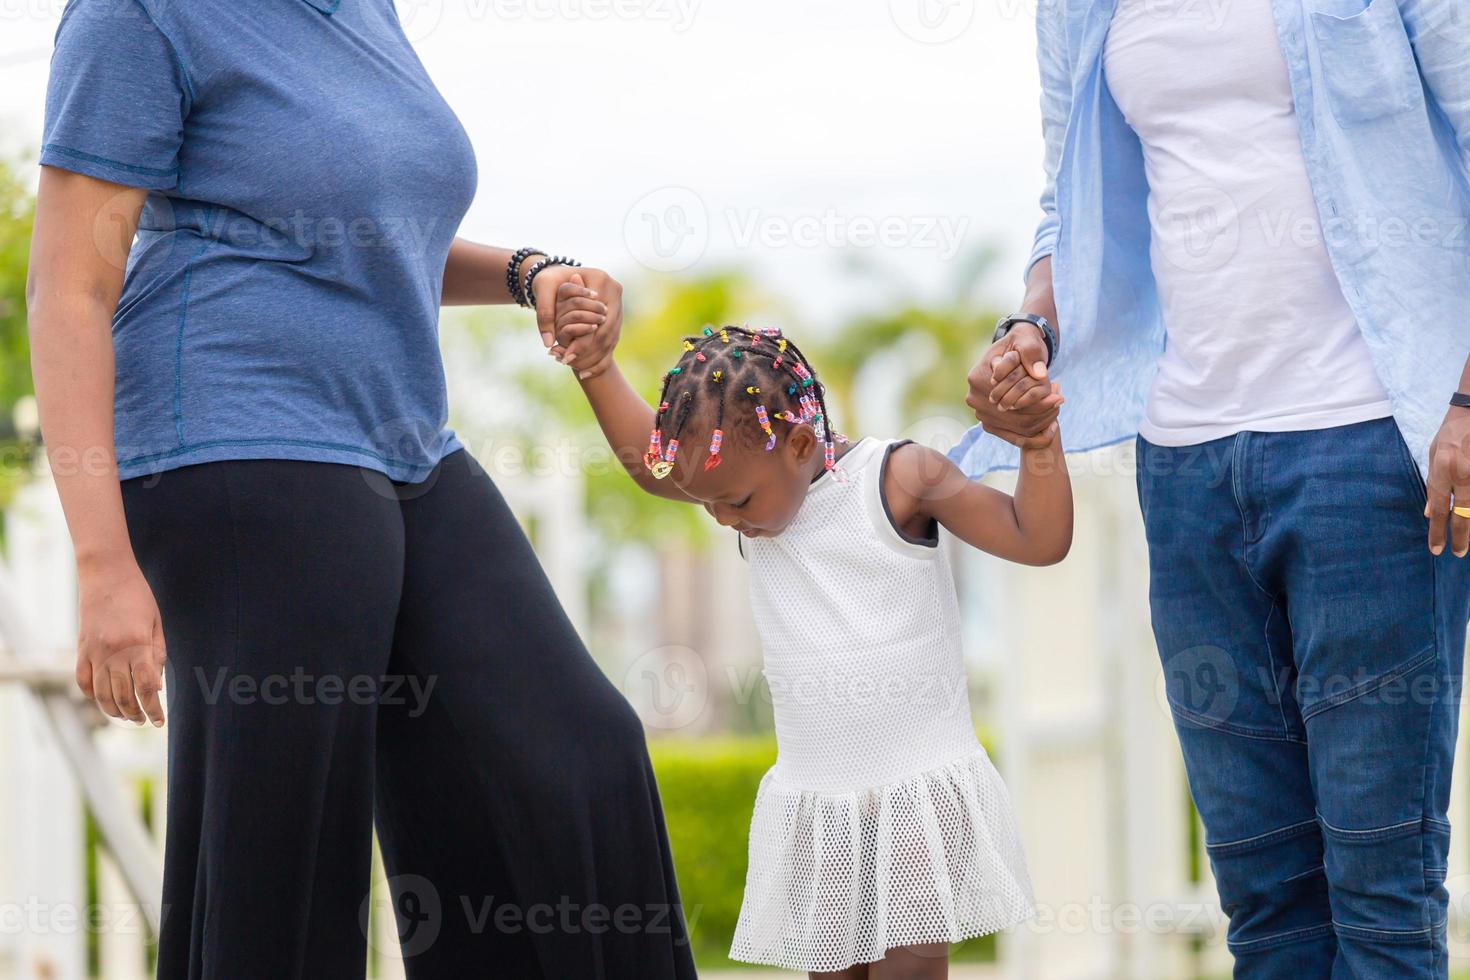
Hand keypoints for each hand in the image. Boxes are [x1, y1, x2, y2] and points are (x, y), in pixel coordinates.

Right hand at [75, 556, 166, 725]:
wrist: (106, 574)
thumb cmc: (138, 596)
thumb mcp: (156, 622)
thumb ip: (157, 654)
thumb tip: (156, 685)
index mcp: (136, 644)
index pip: (146, 687)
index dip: (154, 708)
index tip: (160, 721)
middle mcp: (112, 652)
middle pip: (123, 695)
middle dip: (136, 713)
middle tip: (145, 721)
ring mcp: (93, 652)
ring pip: (101, 693)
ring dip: (114, 710)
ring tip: (128, 717)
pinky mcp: (80, 649)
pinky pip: (83, 680)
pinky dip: (92, 694)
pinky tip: (103, 701)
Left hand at [533, 265, 622, 379]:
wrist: (557, 275)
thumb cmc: (548, 280)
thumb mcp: (542, 291)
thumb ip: (544, 314)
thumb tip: (548, 343)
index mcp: (600, 279)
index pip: (597, 318)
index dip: (584, 341)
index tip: (567, 357)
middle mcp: (614, 290)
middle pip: (607, 330)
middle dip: (591, 352)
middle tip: (573, 367)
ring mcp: (618, 301)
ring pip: (612, 336)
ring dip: (597, 357)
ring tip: (580, 372)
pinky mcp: (617, 311)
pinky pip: (612, 336)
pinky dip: (601, 355)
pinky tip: (588, 370)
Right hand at [966, 323, 1062, 448]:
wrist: (1013, 350)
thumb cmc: (1020, 343)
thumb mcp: (1027, 340)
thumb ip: (1032, 354)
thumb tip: (1039, 374)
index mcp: (978, 376)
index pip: (1011, 395)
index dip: (1036, 397)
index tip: (1058, 393)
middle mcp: (974, 398)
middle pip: (1013, 415)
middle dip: (1041, 411)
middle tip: (1061, 401)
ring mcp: (980, 413)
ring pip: (1016, 427)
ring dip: (1041, 423)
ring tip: (1058, 410)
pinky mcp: (989, 423)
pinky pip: (1013, 436)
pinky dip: (1034, 437)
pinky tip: (1052, 428)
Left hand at [1425, 407, 1469, 555]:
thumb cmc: (1452, 433)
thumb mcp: (1434, 454)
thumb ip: (1433, 484)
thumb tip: (1430, 512)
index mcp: (1444, 469)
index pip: (1439, 508)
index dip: (1438, 530)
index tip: (1437, 548)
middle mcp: (1464, 474)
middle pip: (1463, 514)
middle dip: (1460, 537)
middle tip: (1458, 553)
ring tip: (1467, 543)